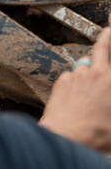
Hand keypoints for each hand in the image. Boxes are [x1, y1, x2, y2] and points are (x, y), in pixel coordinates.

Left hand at [42, 25, 110, 152]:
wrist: (68, 137)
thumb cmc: (98, 132)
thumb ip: (109, 93)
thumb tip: (107, 91)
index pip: (109, 51)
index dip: (110, 39)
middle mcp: (95, 73)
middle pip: (102, 47)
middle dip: (107, 37)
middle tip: (108, 32)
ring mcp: (76, 75)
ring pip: (85, 65)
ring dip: (89, 71)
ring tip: (91, 87)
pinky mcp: (61, 81)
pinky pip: (71, 76)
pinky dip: (75, 82)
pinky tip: (78, 97)